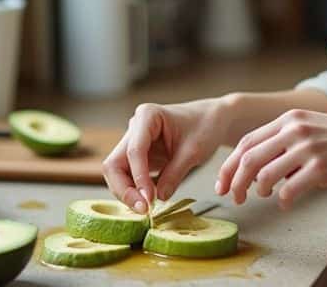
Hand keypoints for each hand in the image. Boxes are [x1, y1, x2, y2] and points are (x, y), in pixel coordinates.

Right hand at [102, 98, 231, 212]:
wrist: (211, 120)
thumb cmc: (205, 127)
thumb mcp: (194, 152)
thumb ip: (175, 174)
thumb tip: (159, 198)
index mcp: (147, 116)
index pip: (134, 150)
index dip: (139, 177)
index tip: (149, 198)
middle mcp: (135, 128)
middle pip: (115, 163)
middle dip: (124, 189)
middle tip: (142, 209)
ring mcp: (134, 142)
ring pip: (117, 172)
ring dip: (127, 192)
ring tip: (146, 208)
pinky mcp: (138, 156)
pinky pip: (128, 176)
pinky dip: (134, 191)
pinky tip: (146, 203)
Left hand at [215, 109, 326, 209]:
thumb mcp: (313, 128)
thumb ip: (285, 142)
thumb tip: (259, 169)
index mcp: (290, 118)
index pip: (247, 141)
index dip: (230, 164)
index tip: (223, 181)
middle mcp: (296, 129)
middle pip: (250, 158)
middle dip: (235, 181)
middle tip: (234, 196)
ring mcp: (309, 148)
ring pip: (265, 175)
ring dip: (259, 190)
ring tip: (265, 196)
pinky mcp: (322, 168)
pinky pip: (289, 190)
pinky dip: (282, 200)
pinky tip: (286, 203)